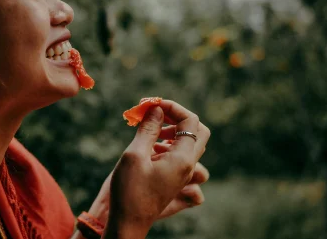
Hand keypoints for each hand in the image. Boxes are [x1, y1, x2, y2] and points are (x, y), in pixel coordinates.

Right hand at [102, 100, 210, 238]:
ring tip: (152, 136)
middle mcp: (188, 166)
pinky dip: (170, 147)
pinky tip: (150, 151)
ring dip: (174, 133)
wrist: (128, 223)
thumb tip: (157, 108)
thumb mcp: (134, 155)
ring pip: (191, 144)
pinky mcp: (175, 180)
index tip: (151, 104)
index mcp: (183, 159)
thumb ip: (148, 129)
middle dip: (178, 118)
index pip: (190, 120)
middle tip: (156, 117)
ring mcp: (183, 174)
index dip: (172, 107)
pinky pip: (182, 156)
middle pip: (198, 131)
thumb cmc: (129, 191)